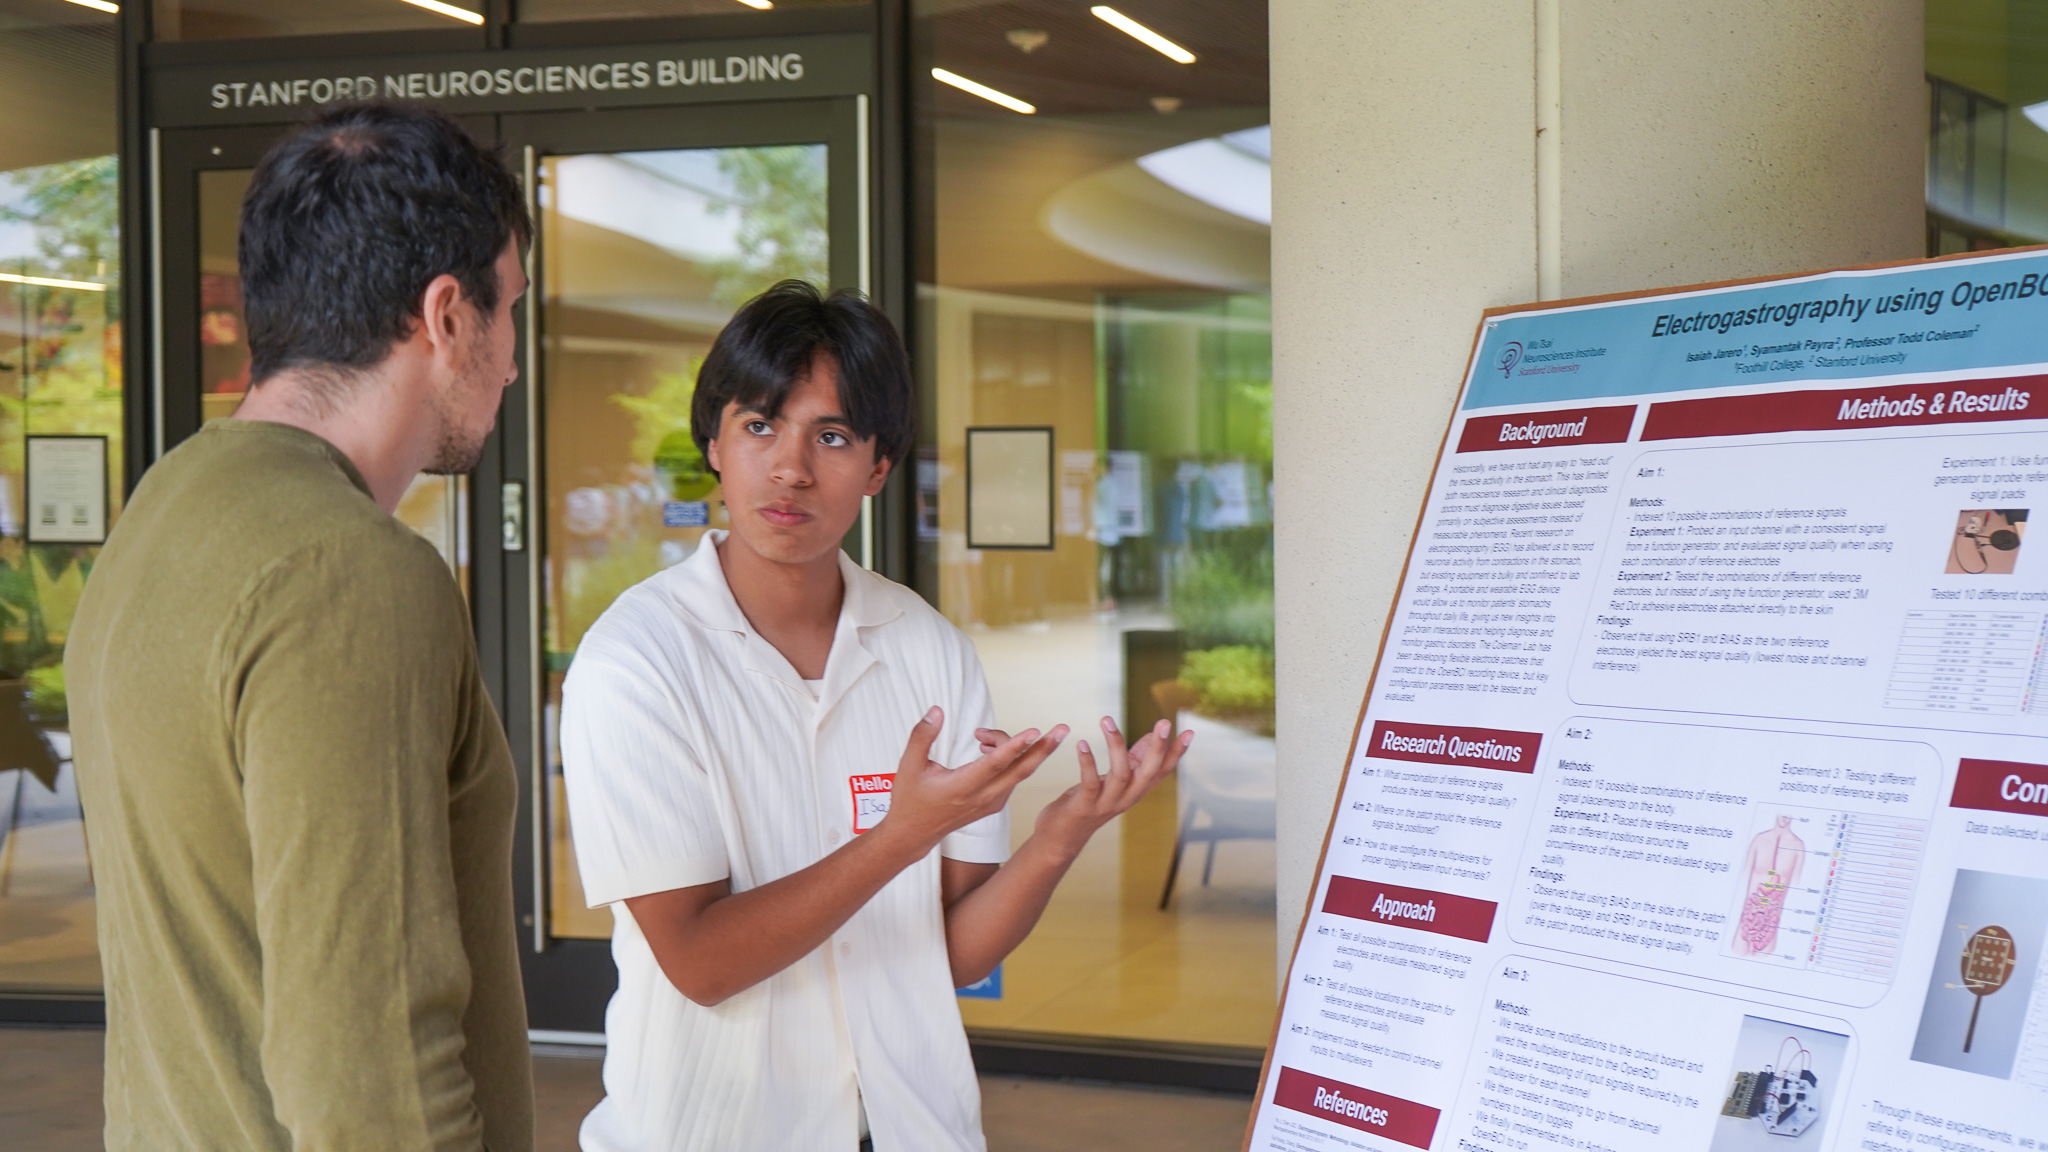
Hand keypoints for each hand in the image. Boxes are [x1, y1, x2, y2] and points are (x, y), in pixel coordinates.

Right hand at [879, 707, 1065, 854]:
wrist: (913, 835)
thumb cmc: (910, 799)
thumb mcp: (908, 766)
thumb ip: (923, 736)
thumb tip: (937, 711)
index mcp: (962, 787)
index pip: (995, 764)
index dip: (1016, 745)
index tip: (1035, 731)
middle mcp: (982, 797)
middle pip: (1021, 770)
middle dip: (1044, 748)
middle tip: (1063, 728)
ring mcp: (991, 803)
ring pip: (1017, 773)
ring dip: (1020, 750)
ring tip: (1000, 734)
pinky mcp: (994, 805)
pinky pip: (1012, 779)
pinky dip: (1012, 760)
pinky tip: (994, 747)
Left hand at [1033, 717, 1190, 855]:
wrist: (1062, 839)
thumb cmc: (1088, 803)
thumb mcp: (1114, 781)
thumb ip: (1133, 760)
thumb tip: (1152, 737)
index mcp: (1135, 791)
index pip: (1162, 771)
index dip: (1177, 754)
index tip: (1190, 732)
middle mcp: (1127, 799)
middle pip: (1148, 773)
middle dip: (1158, 748)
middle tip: (1164, 722)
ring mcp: (1106, 804)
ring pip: (1120, 774)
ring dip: (1115, 745)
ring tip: (1106, 719)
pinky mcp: (1084, 807)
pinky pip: (1089, 782)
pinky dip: (1087, 762)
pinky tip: (1082, 743)